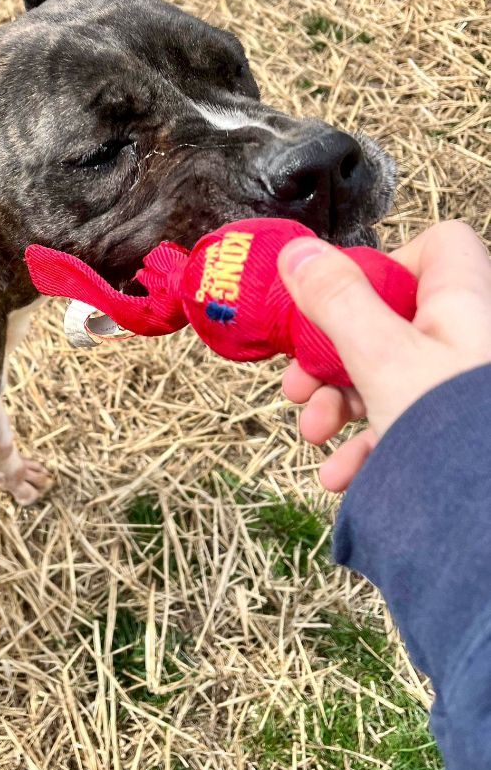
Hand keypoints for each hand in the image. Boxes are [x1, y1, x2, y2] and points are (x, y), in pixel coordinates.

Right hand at [277, 221, 490, 491]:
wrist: (490, 521)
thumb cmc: (450, 425)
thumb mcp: (380, 355)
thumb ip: (337, 299)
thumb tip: (298, 249)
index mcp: (463, 303)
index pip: (436, 248)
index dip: (385, 266)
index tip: (343, 300)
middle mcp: (469, 340)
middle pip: (392, 322)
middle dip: (332, 357)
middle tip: (300, 384)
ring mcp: (463, 391)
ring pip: (391, 379)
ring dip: (340, 406)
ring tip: (315, 434)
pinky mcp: (458, 436)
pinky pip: (407, 428)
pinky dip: (368, 447)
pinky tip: (342, 477)